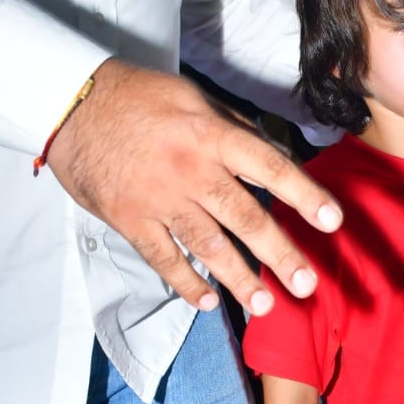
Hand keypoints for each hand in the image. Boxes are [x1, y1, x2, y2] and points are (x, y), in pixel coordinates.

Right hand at [47, 57, 342, 313]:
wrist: (72, 104)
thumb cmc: (139, 98)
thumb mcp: (193, 98)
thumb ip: (235, 130)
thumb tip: (275, 155)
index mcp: (211, 135)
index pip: (269, 167)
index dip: (303, 194)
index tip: (332, 221)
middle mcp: (191, 170)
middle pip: (245, 217)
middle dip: (279, 254)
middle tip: (306, 284)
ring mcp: (159, 199)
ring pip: (208, 246)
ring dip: (239, 279)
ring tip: (265, 306)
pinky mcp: (130, 219)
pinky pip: (163, 258)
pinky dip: (185, 283)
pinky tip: (208, 303)